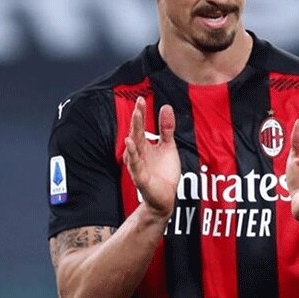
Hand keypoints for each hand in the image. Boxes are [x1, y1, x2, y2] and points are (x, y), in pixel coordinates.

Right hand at [123, 97, 180, 219]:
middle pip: (136, 133)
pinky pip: (135, 164)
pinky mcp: (140, 177)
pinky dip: (132, 154)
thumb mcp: (168, 147)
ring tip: (136, 117)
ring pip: (134, 147)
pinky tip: (130, 143)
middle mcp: (138, 154)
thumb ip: (166, 128)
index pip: (140, 126)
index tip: (140, 99)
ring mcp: (138, 165)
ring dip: (134, 132)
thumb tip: (166, 106)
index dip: (141, 113)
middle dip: (137, 118)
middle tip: (138, 103)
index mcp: (144, 146)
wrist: (165, 198)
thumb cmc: (164, 173)